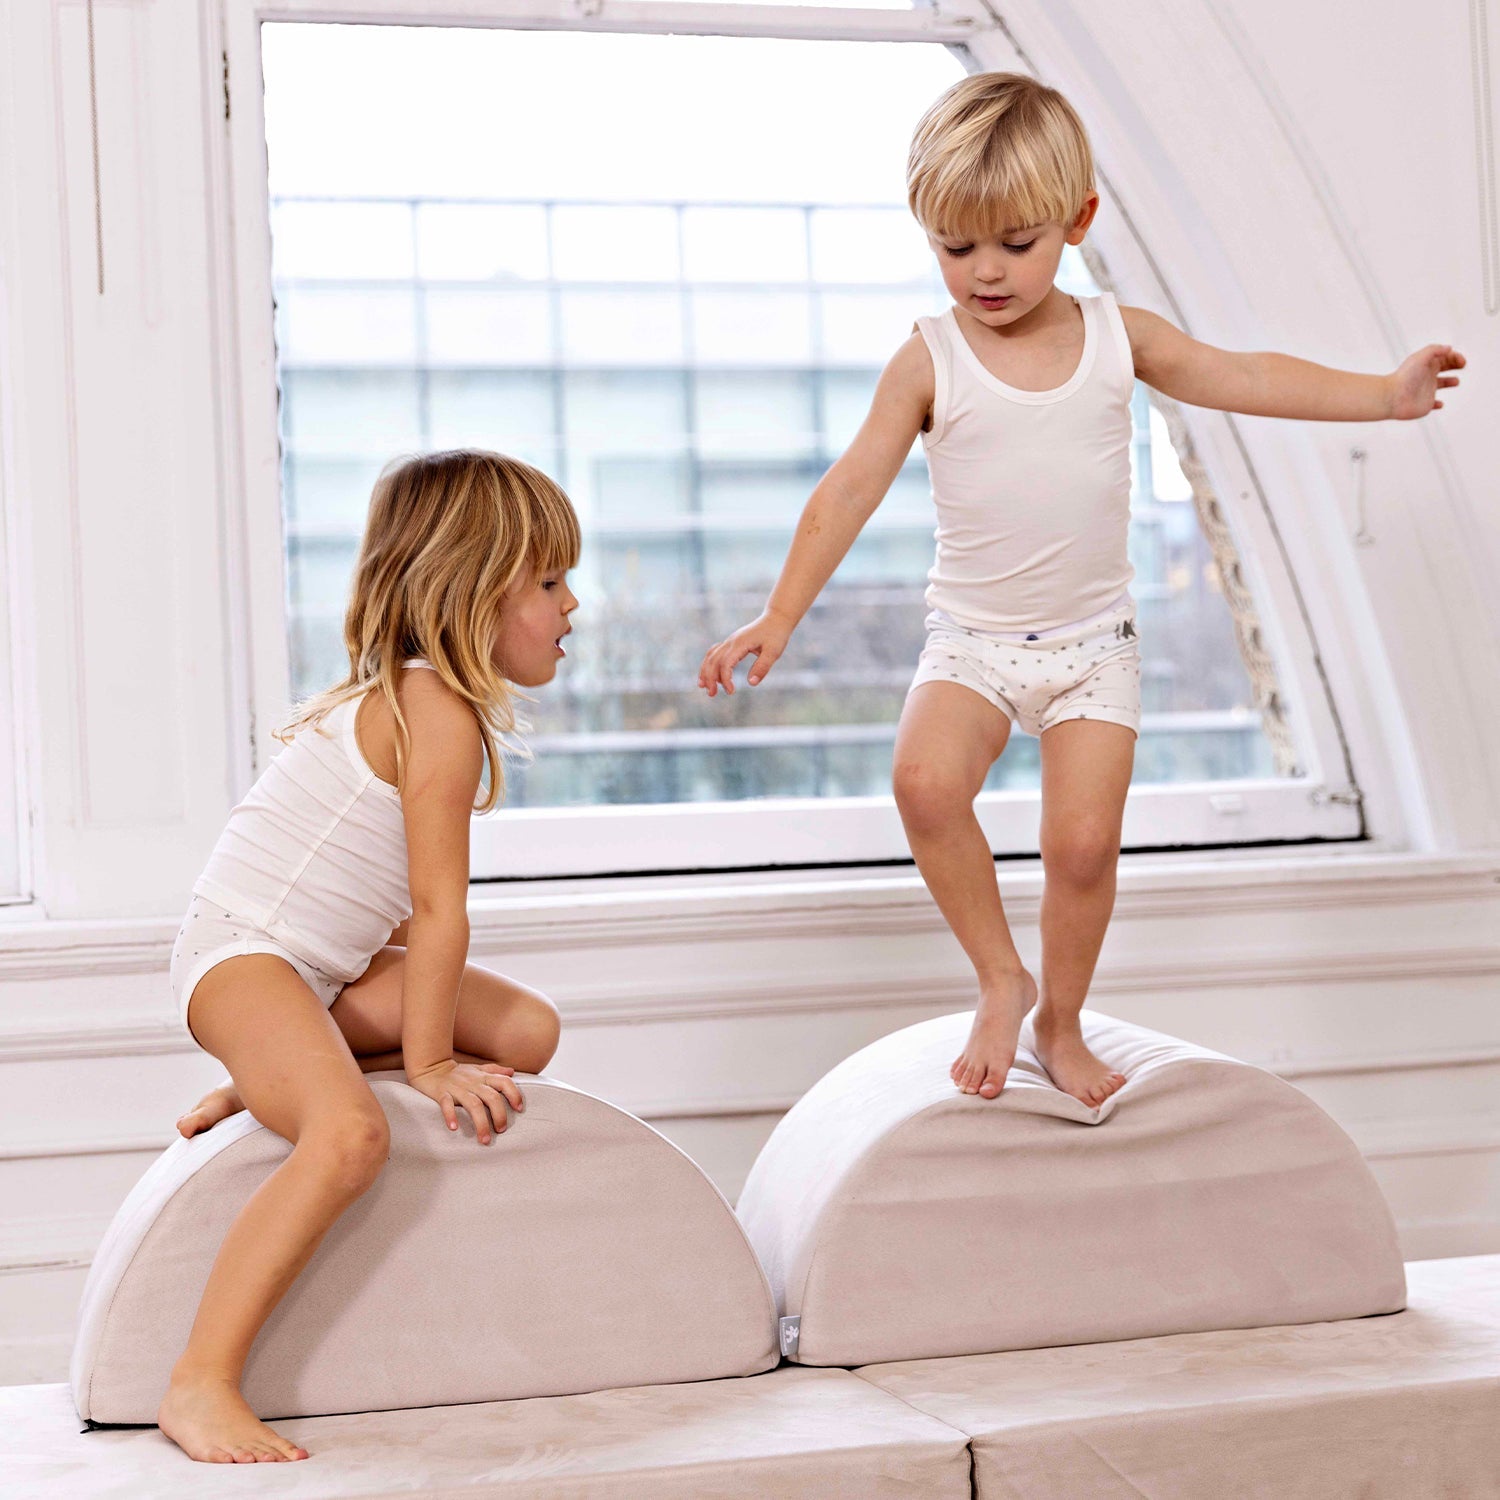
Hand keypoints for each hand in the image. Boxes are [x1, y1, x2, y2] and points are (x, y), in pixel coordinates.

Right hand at [405, 1059, 523, 1144]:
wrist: (431, 1067)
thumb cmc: (458, 1072)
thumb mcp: (478, 1068)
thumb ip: (495, 1071)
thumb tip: (512, 1072)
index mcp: (483, 1077)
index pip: (504, 1082)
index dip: (514, 1094)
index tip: (519, 1109)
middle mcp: (473, 1082)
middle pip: (492, 1097)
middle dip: (499, 1115)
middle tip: (501, 1130)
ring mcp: (458, 1088)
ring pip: (473, 1104)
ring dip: (481, 1123)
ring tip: (485, 1140)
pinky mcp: (442, 1093)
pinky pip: (446, 1104)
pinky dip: (450, 1115)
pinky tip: (454, 1128)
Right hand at [699, 612, 794, 696]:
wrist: (776, 618)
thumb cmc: (777, 635)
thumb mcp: (774, 652)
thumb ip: (762, 667)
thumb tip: (751, 683)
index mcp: (740, 644)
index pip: (725, 663)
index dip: (725, 679)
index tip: (731, 692)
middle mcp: (731, 641)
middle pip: (713, 660)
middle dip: (710, 678)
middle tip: (711, 694)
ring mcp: (730, 641)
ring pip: (711, 656)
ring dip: (706, 671)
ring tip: (704, 687)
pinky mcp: (732, 642)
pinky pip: (715, 653)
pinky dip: (710, 664)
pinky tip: (712, 675)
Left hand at [1388, 344, 1464, 418]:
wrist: (1392, 397)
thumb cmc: (1404, 377)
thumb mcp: (1420, 357)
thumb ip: (1435, 350)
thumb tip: (1449, 348)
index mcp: (1427, 364)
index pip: (1444, 357)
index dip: (1455, 357)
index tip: (1461, 362)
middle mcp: (1427, 376)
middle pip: (1444, 367)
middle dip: (1454, 364)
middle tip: (1462, 365)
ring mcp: (1427, 390)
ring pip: (1440, 384)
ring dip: (1450, 382)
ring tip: (1456, 381)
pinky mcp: (1425, 404)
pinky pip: (1432, 405)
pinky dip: (1438, 404)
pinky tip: (1440, 404)